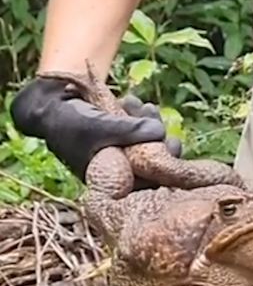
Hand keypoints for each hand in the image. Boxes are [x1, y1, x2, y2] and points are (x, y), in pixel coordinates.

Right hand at [10, 77, 178, 180]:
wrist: (48, 106)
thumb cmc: (69, 122)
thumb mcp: (99, 127)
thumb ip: (129, 131)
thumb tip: (161, 132)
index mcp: (113, 183)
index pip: (147, 183)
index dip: (165, 165)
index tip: (172, 143)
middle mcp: (119, 172)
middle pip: (152, 163)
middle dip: (158, 139)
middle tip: (155, 116)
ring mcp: (120, 153)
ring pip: (147, 144)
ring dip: (149, 122)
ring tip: (141, 105)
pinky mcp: (119, 136)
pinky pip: (138, 130)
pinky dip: (138, 115)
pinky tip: (132, 102)